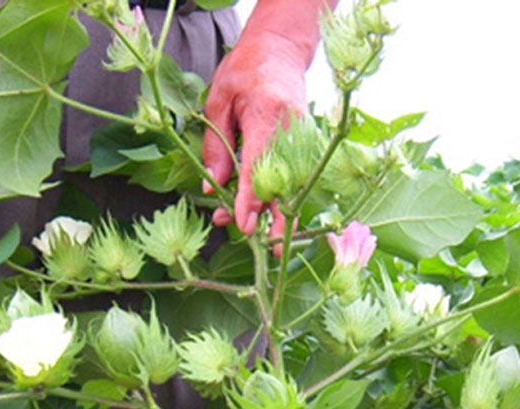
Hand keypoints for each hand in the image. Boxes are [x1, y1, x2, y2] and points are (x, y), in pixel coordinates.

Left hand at [202, 29, 307, 236]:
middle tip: (270, 247)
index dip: (252, 200)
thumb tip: (213, 186)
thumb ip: (217, 147)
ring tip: (252, 229)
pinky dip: (278, 196)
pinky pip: (293, 177)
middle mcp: (292, 130)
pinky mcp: (306, 146)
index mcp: (268, 114)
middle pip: (285, 183)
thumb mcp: (219, 103)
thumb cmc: (245, 71)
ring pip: (291, 185)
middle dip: (276, 217)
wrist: (280, 50)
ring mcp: (303, 139)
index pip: (260, 167)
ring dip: (274, 211)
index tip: (245, 225)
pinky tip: (259, 209)